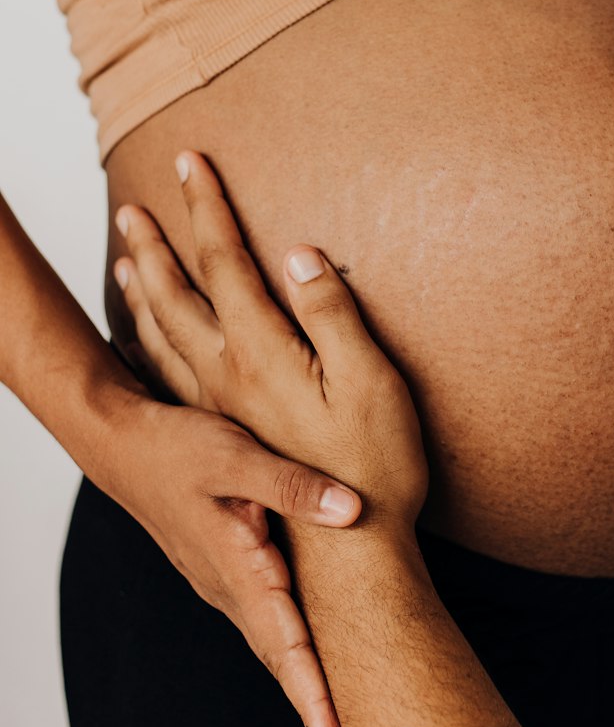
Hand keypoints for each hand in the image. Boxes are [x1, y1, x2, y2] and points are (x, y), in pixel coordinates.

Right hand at [107, 389, 360, 726]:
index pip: (285, 647)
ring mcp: (226, 582)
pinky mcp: (227, 567)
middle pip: (281, 658)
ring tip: (342, 714)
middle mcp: (231, 588)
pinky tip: (314, 647)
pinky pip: (267, 613)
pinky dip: (292, 641)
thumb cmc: (179, 448)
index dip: (313, 697)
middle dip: (314, 705)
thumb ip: (294, 485)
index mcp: (238, 569)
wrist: (123, 446)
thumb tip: (352, 510)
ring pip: (273, 639)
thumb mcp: (237, 456)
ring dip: (304, 676)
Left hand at [115, 151, 429, 541]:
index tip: (191, 163)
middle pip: (178, 297)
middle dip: (157, 244)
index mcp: (262, 354)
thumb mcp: (370, 382)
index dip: (209, 208)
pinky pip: (168, 376)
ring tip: (125, 258)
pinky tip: (143, 339)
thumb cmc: (376, 470)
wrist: (353, 562)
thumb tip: (301, 252)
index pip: (226, 264)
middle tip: (132, 207)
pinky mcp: (226, 436)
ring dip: (142, 291)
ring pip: (163, 337)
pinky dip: (147, 345)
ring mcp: (222, 409)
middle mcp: (229, 377)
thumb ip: (332, 314)